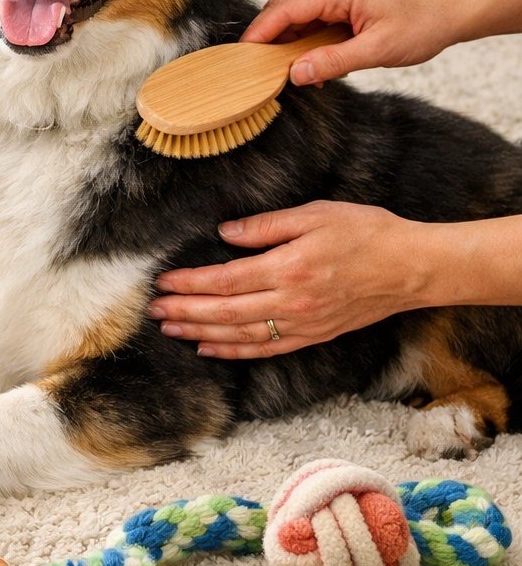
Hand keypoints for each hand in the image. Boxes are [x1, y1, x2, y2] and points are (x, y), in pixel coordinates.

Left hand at [148, 201, 432, 357]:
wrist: (411, 268)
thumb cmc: (366, 232)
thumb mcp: (315, 215)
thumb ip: (267, 226)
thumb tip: (226, 233)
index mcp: (288, 268)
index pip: (225, 280)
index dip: (190, 283)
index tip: (164, 282)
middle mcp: (291, 302)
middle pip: (225, 312)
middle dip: (185, 311)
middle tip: (154, 311)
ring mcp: (302, 324)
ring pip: (240, 335)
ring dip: (201, 332)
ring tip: (171, 329)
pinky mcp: (313, 335)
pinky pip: (265, 349)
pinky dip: (234, 351)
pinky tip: (210, 347)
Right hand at [240, 0, 468, 84]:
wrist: (452, 10)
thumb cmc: (422, 25)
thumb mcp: (378, 51)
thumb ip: (334, 62)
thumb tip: (295, 74)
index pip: (285, 8)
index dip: (260, 33)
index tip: (243, 56)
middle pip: (285, 8)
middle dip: (268, 37)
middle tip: (256, 68)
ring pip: (298, 13)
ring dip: (289, 41)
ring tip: (286, 71)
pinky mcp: (346, 0)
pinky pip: (315, 17)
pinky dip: (307, 39)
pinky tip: (312, 62)